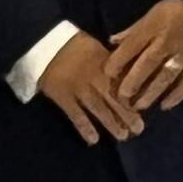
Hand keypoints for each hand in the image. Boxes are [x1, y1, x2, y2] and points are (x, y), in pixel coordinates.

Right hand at [35, 30, 145, 146]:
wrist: (40, 41)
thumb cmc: (68, 42)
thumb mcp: (93, 43)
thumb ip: (110, 56)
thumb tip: (130, 66)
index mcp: (103, 61)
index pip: (122, 81)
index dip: (133, 95)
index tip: (143, 107)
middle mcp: (93, 76)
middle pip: (113, 97)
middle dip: (127, 113)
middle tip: (139, 129)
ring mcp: (77, 88)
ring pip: (98, 108)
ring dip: (111, 123)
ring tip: (123, 136)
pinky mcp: (62, 97)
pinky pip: (75, 114)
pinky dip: (85, 127)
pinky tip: (94, 140)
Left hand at [103, 0, 182, 112]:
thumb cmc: (176, 12)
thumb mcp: (153, 14)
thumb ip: (133, 30)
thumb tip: (111, 41)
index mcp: (154, 26)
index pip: (132, 45)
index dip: (118, 60)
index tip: (108, 74)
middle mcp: (168, 40)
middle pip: (148, 63)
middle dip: (133, 81)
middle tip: (122, 97)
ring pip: (166, 76)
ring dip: (152, 92)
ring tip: (140, 106)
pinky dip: (176, 95)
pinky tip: (165, 105)